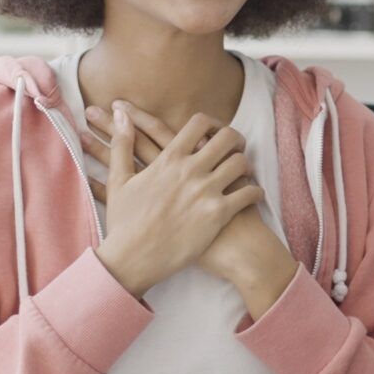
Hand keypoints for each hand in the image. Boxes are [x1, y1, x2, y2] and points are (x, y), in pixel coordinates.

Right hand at [89, 101, 261, 297]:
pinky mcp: (218, 215)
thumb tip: (119, 113)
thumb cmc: (124, 222)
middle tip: (237, 147)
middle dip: (236, 139)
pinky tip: (252, 195)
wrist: (133, 259)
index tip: (214, 132)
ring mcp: (206, 192)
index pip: (199, 123)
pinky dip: (255, 192)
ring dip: (245, 165)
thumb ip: (122, 144)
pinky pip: (248, 194)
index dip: (212, 123)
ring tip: (243, 172)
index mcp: (169, 159)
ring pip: (241, 163)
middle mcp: (191, 171)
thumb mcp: (119, 179)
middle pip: (227, 138)